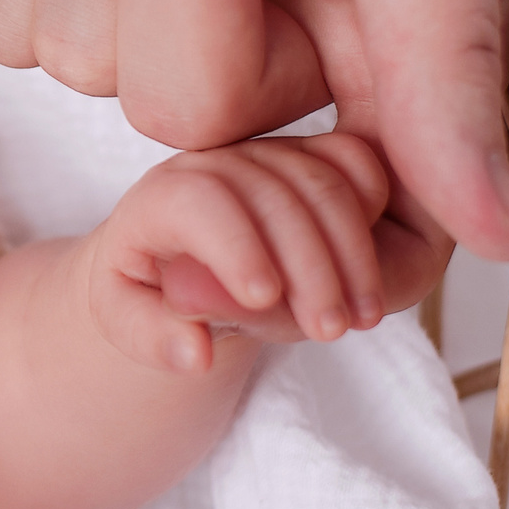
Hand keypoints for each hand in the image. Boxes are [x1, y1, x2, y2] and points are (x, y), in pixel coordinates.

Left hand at [0, 0, 508, 261]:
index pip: (351, 229)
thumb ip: (447, 61)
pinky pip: (1, 17)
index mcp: (393, 48)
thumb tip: (501, 239)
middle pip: (178, 110)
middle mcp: (274, 48)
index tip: (295, 155)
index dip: (305, 223)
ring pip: (76, 56)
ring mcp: (150, 6)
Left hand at [90, 131, 401, 373]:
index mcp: (160, 196)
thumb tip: (195, 353)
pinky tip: (371, 272)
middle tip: (329, 331)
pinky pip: (355, 161)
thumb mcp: (132, 321)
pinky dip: (376, 212)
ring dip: (353, 255)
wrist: (174, 259)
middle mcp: (214, 161)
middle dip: (309, 267)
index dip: (235, 246)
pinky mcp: (309, 155)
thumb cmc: (148, 290)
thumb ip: (153, 337)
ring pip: (324, 182)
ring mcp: (267, 154)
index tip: (262, 299)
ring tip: (360, 320)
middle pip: (275, 194)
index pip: (199, 201)